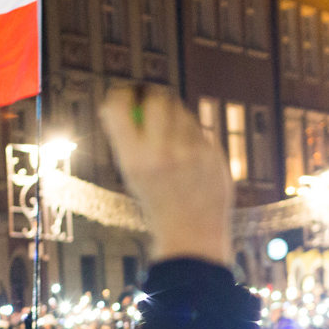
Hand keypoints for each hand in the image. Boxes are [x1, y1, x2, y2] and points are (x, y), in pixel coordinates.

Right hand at [99, 84, 231, 265]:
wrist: (192, 234)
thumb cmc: (157, 202)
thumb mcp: (131, 175)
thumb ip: (124, 140)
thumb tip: (113, 103)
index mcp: (134, 159)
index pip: (120, 106)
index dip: (122, 95)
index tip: (125, 95)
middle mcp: (162, 153)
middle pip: (158, 100)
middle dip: (155, 99)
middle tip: (154, 106)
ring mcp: (192, 154)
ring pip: (183, 114)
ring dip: (177, 120)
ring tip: (176, 146)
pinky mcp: (215, 156)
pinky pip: (202, 133)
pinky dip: (195, 140)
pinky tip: (193, 163)